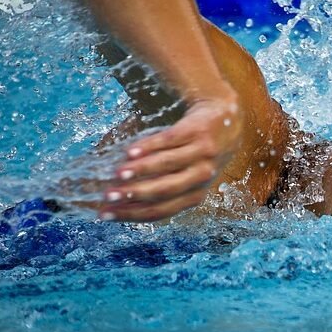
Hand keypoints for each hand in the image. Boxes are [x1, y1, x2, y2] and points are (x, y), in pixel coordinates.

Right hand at [98, 93, 240, 221]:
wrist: (226, 117)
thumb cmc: (197, 152)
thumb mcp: (187, 174)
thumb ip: (159, 185)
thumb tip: (115, 197)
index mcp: (195, 194)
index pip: (160, 210)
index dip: (132, 214)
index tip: (105, 214)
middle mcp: (201, 177)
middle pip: (165, 190)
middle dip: (134, 195)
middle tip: (108, 196)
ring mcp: (202, 153)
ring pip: (168, 165)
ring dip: (141, 170)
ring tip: (117, 173)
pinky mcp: (198, 131)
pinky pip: (170, 140)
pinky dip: (149, 146)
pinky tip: (130, 151)